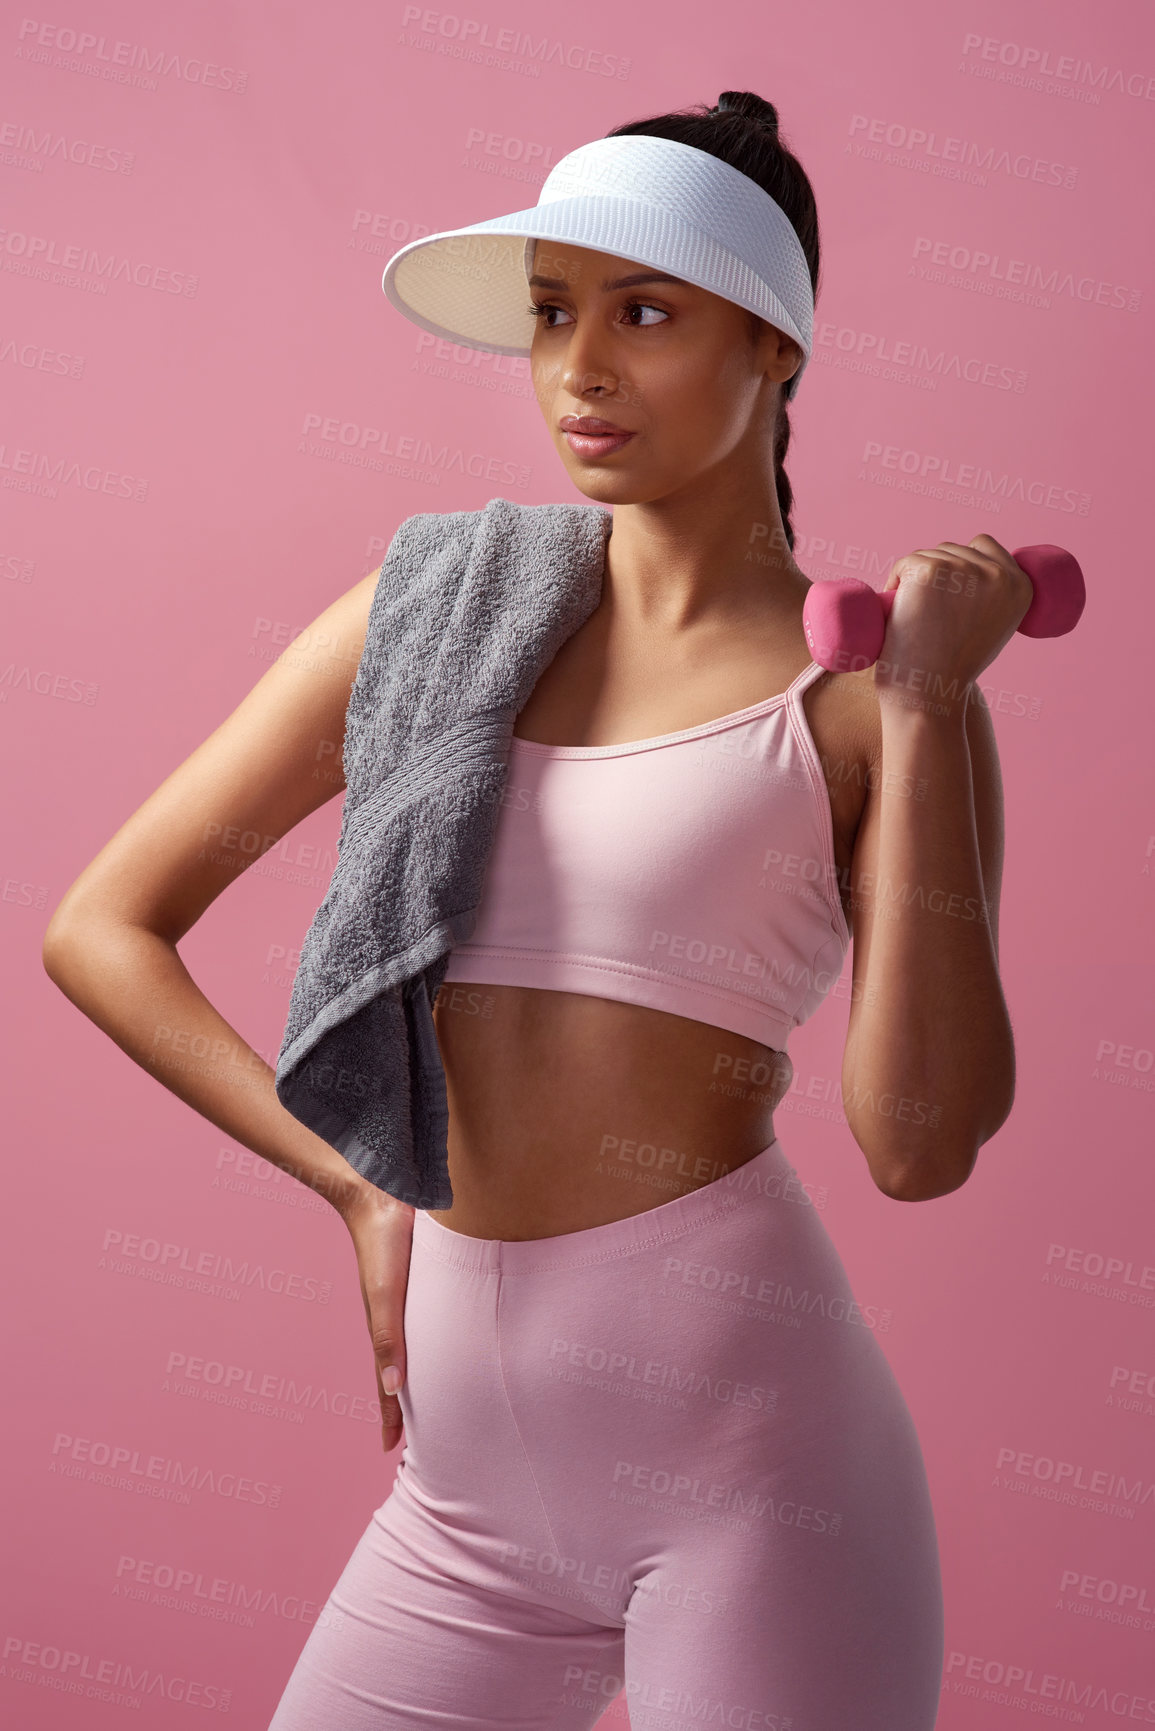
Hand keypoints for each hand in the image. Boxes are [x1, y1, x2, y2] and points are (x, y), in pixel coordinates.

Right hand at [341, 1183, 414, 1453]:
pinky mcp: (423, 1278)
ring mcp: (409, 1299)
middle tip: (417, 1437)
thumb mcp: (386, 1294)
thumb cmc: (384, 1243)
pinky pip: (428, 1321)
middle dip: (406, 1404)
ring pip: (417, 1347)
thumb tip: (396, 1388)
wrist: (384, 1191)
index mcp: (385, 1328)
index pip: (388, 1384)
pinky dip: (432, 1342)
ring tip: (433, 1398)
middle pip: (401, 1371)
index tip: (390, 1451)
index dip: (390, 1417)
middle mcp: (397, 1318)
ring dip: (420, 1374)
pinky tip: (446, 1337)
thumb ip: (389, 1338)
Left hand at [875, 534, 1034, 716]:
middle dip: (936, 573)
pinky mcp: (930, 571)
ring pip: (929, 555)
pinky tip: (899, 610)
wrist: (930, 693)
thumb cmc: (953, 669)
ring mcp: (964, 570)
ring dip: (915, 579)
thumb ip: (991, 596)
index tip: (946, 591)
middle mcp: (998, 575)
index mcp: (1021, 587)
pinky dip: (895, 580)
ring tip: (916, 618)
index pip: (984, 545)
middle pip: (954, 548)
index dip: (960, 561)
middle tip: (928, 616)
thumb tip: (970, 568)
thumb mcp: (992, 627)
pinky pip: (906, 562)